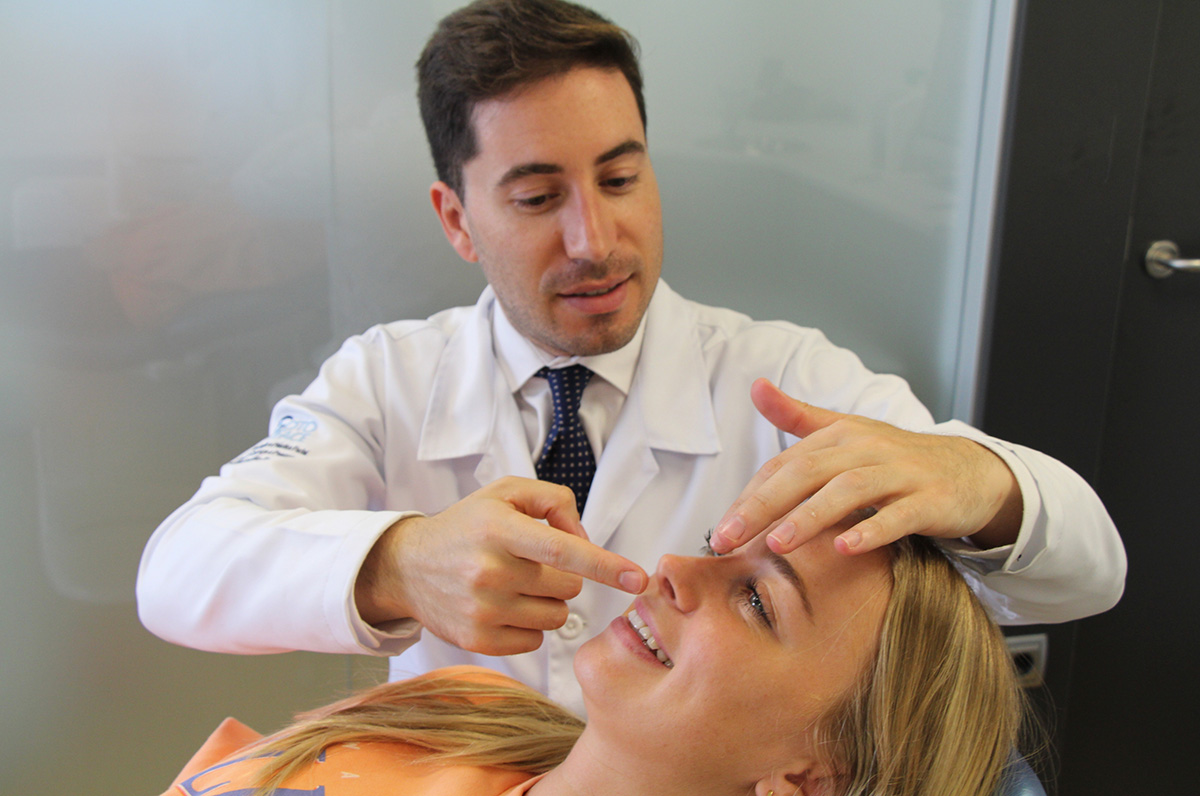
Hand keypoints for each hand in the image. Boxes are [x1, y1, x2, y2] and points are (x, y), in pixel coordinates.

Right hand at [355, 476, 646, 654]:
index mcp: (498, 528)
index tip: (637, 577)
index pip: (562, 551)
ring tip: (515, 585)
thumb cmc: (468, 525)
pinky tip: (504, 607)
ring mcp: (482, 610)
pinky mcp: (477, 641)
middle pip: (568, 586)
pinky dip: (529, 626)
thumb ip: (554, 501)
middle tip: (532, 564)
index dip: (605, 565)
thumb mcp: (505, 493)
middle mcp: (489, 570)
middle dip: (564, 576)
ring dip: (547, 602)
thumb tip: (584, 540)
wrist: (407, 567)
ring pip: (556, 617)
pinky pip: (534, 641)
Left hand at [709, 379, 1021, 556]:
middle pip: (806, 474)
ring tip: (777, 543)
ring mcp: (900, 473)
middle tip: (728, 538)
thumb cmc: (895, 458)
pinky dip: (871, 530)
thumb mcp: (846, 432)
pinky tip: (845, 548)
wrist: (970, 471)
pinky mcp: (930, 499)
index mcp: (839, 436)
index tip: (719, 530)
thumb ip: (798, 415)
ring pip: (848, 491)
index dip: (749, 496)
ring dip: (810, 517)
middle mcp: (865, 448)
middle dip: (762, 506)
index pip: (784, 466)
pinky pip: (898, 515)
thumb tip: (756, 386)